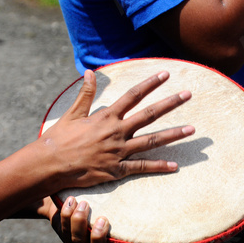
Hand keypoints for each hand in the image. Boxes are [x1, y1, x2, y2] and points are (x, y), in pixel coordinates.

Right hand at [39, 69, 194, 190]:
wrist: (50, 164)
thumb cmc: (59, 139)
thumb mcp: (72, 113)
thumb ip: (85, 94)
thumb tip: (89, 72)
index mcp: (106, 117)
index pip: (133, 95)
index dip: (150, 83)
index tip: (166, 74)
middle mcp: (116, 132)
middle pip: (149, 114)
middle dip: (170, 103)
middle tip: (188, 94)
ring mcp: (119, 151)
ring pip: (151, 141)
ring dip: (173, 134)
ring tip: (192, 129)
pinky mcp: (117, 170)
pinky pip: (142, 168)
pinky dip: (159, 167)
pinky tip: (175, 165)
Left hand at [48, 196, 161, 242]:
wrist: (65, 196)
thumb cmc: (99, 197)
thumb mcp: (113, 201)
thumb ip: (127, 200)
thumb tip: (158, 181)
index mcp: (114, 242)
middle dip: (99, 237)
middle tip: (103, 220)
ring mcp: (79, 241)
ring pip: (78, 240)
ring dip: (80, 222)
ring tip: (83, 203)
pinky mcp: (63, 233)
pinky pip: (62, 228)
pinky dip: (66, 214)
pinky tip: (71, 200)